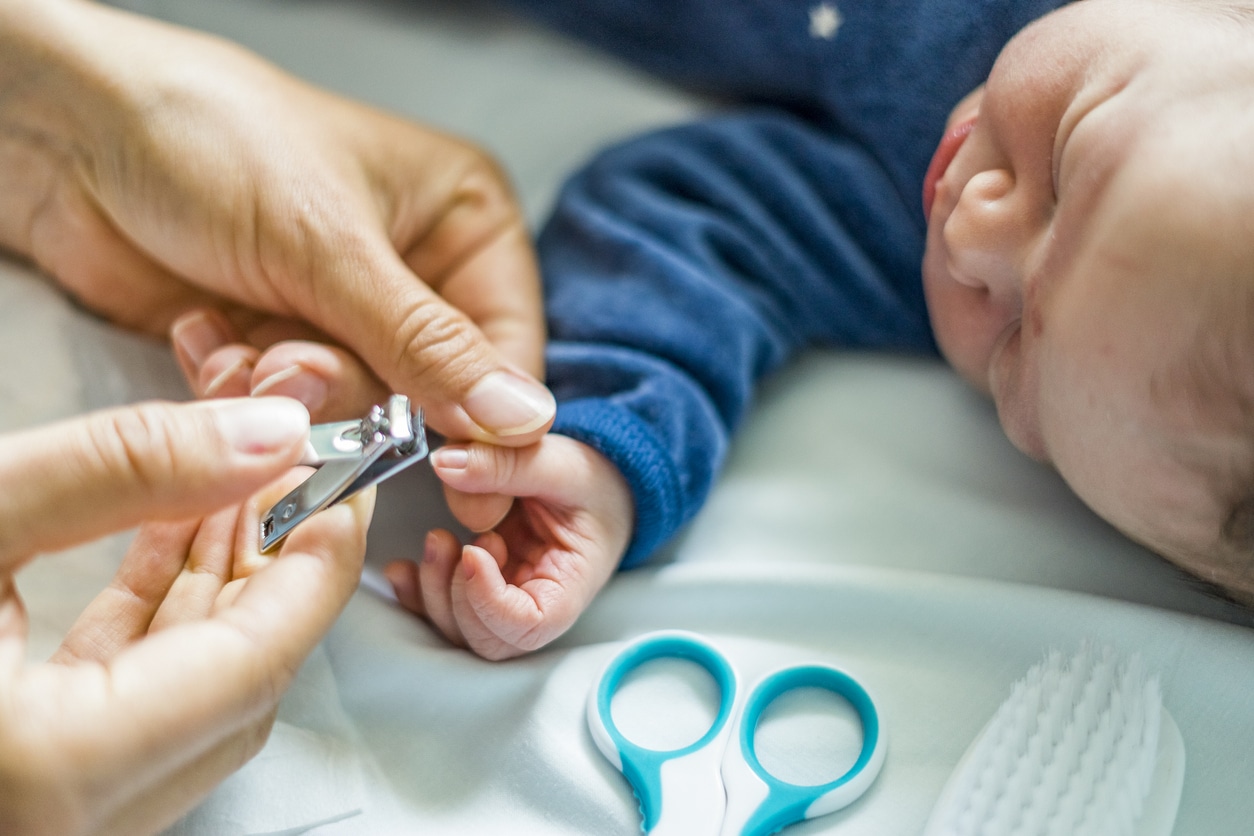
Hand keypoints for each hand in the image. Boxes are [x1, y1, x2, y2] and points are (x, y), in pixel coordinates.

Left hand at [0, 0, 551, 443]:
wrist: (71, 131)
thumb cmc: (218, 140)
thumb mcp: (334, 246)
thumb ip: (427, 345)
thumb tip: (523, 418)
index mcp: (461, 221)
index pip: (508, 342)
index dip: (489, 413)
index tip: (471, 479)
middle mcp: (411, 269)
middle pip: (428, 386)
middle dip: (355, 390)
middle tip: (299, 371)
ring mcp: (340, 307)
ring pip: (352, 402)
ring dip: (289, 386)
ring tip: (244, 345)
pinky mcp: (276, 335)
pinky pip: (287, 402)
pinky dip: (242, 381)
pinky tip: (206, 332)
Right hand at [0, 398, 372, 835]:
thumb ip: (120, 471)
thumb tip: (270, 435)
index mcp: (63, 770)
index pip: (257, 663)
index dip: (320, 566)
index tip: (354, 488)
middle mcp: (76, 815)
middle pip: (240, 679)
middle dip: (278, 564)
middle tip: (304, 472)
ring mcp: (60, 804)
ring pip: (191, 688)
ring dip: (223, 581)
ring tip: (242, 484)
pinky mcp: (41, 773)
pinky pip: (134, 695)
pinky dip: (164, 613)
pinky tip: (175, 534)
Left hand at [385, 435, 632, 659]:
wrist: (594, 484)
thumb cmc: (590, 483)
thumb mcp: (560, 464)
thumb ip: (506, 464)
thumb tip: (446, 462)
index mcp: (569, 586)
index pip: (529, 626)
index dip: (490, 601)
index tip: (474, 551)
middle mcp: (534, 604)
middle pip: (486, 638)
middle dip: (457, 596)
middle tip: (455, 542)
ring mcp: (503, 601)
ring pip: (457, 629)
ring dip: (433, 590)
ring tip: (438, 539)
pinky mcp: (478, 589)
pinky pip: (438, 609)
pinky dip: (415, 593)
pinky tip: (404, 567)